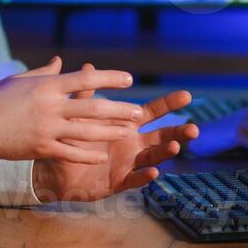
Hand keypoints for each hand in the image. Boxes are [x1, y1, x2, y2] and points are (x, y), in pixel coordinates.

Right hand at [0, 57, 145, 176]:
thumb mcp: (17, 80)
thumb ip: (43, 73)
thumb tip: (60, 61)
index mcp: (45, 86)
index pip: (84, 79)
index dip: (108, 79)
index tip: (129, 79)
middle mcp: (50, 107)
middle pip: (92, 108)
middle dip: (118, 109)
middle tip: (138, 111)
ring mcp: (47, 129)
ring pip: (86, 132)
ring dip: (110, 132)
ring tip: (128, 132)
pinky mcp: (42, 148)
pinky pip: (71, 152)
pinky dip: (88, 154)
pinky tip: (102, 156)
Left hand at [31, 64, 199, 202]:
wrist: (54, 168)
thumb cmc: (70, 138)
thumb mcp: (79, 115)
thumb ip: (85, 94)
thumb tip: (88, 66)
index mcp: (126, 124)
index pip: (152, 112)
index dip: (169, 104)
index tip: (187, 95)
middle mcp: (132, 144)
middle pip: (161, 136)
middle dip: (178, 133)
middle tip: (194, 129)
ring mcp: (128, 163)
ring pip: (151, 157)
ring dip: (164, 152)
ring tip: (174, 146)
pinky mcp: (118, 182)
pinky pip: (133, 180)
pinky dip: (143, 177)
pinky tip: (153, 172)